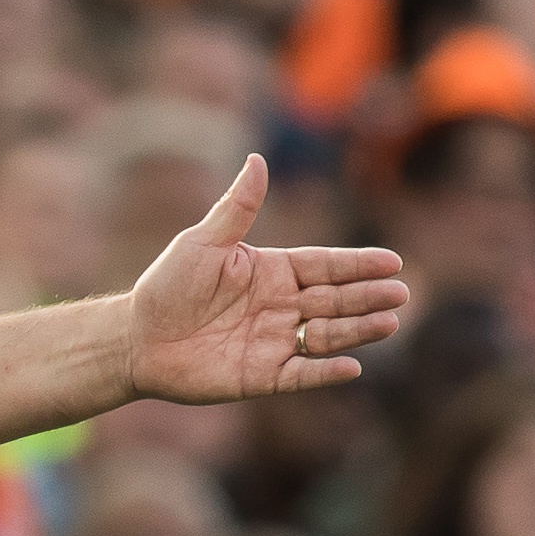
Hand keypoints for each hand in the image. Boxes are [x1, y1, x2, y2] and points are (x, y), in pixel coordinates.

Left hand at [125, 153, 407, 403]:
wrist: (135, 339)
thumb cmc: (166, 287)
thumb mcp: (202, 242)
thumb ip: (237, 208)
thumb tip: (257, 159)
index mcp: (273, 272)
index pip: (325, 266)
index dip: (358, 265)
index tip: (392, 262)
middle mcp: (281, 306)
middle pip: (335, 300)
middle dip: (368, 297)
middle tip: (399, 293)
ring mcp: (274, 341)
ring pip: (327, 335)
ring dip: (358, 330)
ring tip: (388, 323)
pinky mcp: (262, 376)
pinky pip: (301, 375)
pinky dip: (325, 371)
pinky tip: (351, 366)